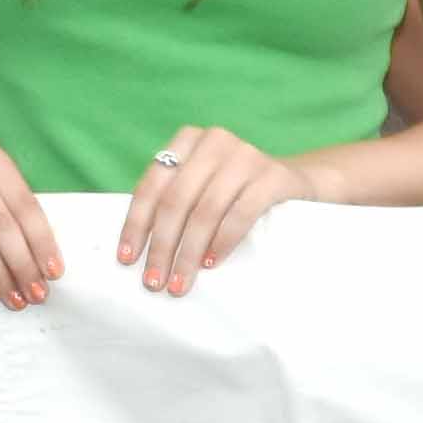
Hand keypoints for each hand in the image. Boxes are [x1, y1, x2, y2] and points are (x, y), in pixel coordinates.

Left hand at [117, 124, 318, 293]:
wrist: (295, 182)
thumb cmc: (234, 192)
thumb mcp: (201, 185)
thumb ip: (174, 201)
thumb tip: (137, 251)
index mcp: (188, 140)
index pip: (152, 185)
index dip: (136, 223)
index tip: (127, 259)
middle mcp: (214, 141)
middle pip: (176, 200)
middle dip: (162, 246)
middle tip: (155, 281)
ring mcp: (245, 155)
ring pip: (205, 210)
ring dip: (189, 252)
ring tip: (180, 281)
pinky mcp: (273, 175)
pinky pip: (240, 213)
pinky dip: (222, 242)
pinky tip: (211, 263)